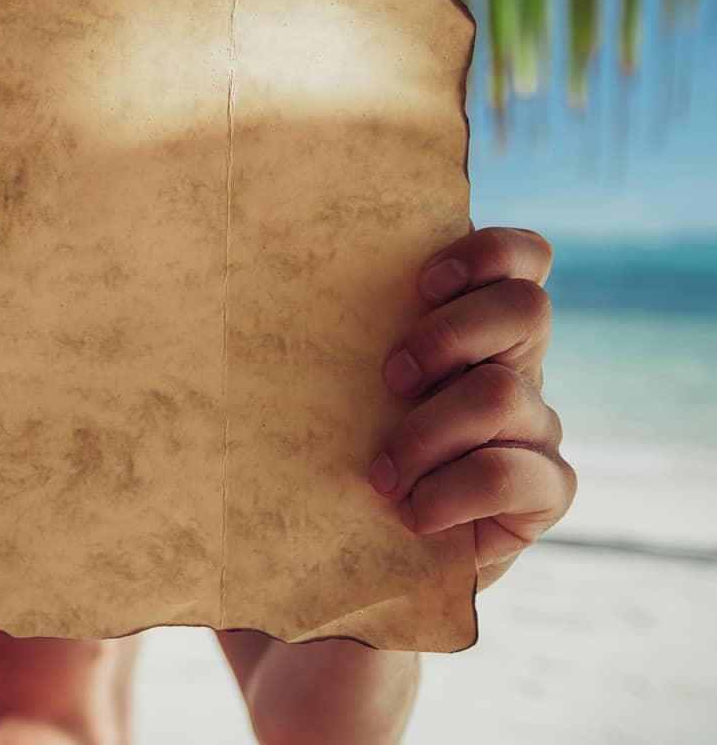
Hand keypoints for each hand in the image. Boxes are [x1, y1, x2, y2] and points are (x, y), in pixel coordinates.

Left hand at [369, 226, 575, 590]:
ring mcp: (536, 428)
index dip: (485, 254)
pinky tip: (413, 513)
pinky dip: (449, 493)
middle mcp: (516, 366)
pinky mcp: (544, 491)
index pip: (520, 259)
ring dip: (427, 431)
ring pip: (503, 394)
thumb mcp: (341, 388)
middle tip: (390, 378)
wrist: (363, 556)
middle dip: (449, 335)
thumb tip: (266, 270)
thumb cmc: (340, 454)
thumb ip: (342, 333)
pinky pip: (511, 475)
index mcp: (476, 327)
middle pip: (526, 309)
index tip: (421, 283)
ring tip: (381, 474)